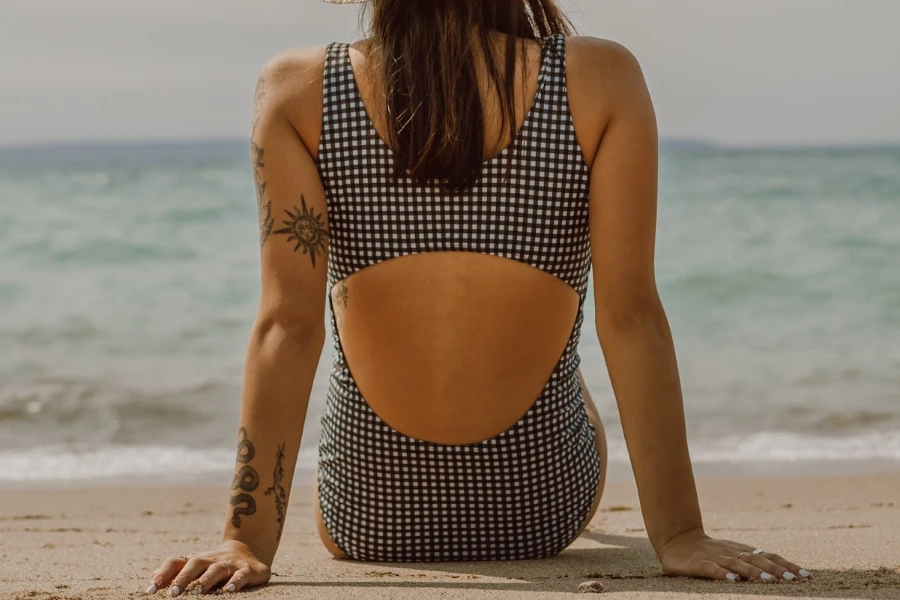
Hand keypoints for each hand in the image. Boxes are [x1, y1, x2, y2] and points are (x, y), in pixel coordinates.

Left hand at [145, 540, 270, 595]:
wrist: (249, 549)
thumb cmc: (215, 565)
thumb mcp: (197, 567)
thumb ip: (177, 572)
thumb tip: (152, 580)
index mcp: (196, 560)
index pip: (176, 562)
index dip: (163, 575)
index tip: (151, 591)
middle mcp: (211, 560)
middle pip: (196, 563)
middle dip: (183, 578)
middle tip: (173, 593)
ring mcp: (231, 564)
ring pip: (217, 569)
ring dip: (206, 580)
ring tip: (197, 592)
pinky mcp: (248, 570)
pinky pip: (242, 575)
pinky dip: (235, 581)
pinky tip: (229, 590)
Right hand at [659, 528, 810, 582]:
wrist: (676, 539)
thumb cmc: (707, 551)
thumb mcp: (731, 554)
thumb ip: (751, 561)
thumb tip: (777, 571)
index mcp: (742, 551)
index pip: (768, 556)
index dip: (786, 565)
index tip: (805, 575)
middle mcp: (732, 553)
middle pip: (757, 560)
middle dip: (776, 570)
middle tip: (793, 580)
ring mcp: (715, 557)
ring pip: (738, 564)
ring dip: (754, 572)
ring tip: (770, 581)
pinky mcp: (698, 564)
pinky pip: (712, 569)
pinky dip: (722, 574)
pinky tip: (732, 580)